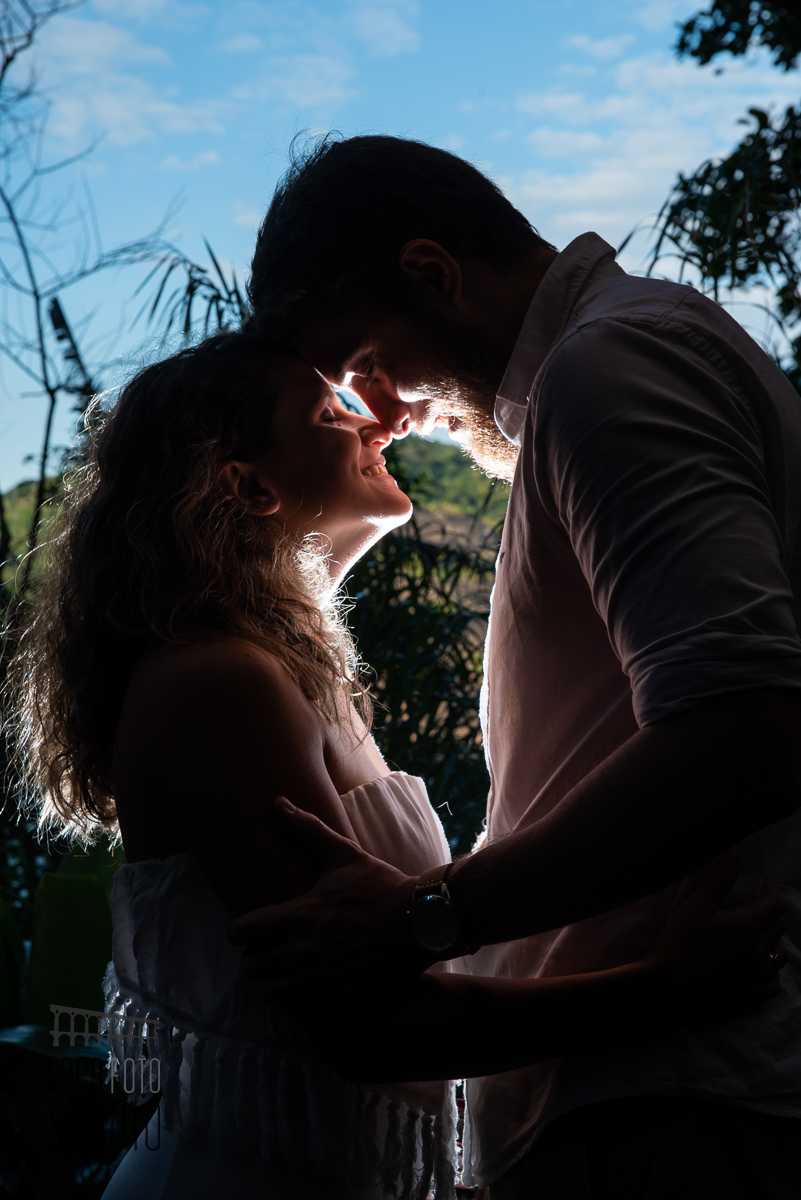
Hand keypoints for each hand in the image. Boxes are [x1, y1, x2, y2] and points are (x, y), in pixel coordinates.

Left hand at [228, 797, 430, 1002]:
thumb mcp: (344, 854)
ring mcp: (321, 979)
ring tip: (283, 969)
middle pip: (252, 967)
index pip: (242, 932)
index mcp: (301, 914)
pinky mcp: (339, 999)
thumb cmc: (381, 886)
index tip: (248, 928)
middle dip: (254, 957)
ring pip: (272, 994)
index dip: (239, 930)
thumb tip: (278, 802)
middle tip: (266, 948)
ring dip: (272, 982)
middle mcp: (305, 951)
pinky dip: (296, 1002)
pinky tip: (305, 986)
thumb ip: (307, 830)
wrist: (422, 923)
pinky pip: (299, 1012)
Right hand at [646, 849, 785, 1020]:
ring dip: (772, 941)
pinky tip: (758, 966)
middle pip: (777, 927)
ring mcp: (755, 977)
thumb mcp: (694, 906)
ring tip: (757, 936)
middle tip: (752, 908)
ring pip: (779, 955)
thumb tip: (737, 855)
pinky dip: (771, 972)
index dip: (769, 891)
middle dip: (769, 913)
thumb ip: (719, 880)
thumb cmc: (677, 943)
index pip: (773, 905)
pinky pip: (773, 984)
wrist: (665, 987)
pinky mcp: (749, 997)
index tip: (760, 883)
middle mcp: (757, 953)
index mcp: (746, 928)